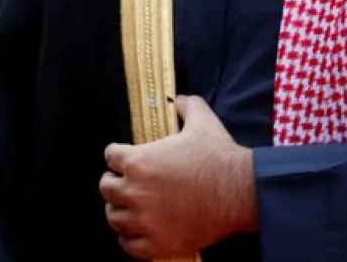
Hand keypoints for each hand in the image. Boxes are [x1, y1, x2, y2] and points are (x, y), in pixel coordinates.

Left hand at [98, 96, 254, 258]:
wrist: (241, 191)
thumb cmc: (219, 156)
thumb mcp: (202, 120)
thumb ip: (185, 106)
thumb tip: (178, 100)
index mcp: (137, 161)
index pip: (110, 157)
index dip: (118, 156)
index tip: (125, 160)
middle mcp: (134, 191)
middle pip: (106, 188)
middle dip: (115, 184)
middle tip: (128, 184)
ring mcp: (144, 220)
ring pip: (114, 218)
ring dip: (121, 212)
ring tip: (131, 209)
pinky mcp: (158, 243)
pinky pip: (130, 246)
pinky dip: (131, 239)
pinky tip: (139, 232)